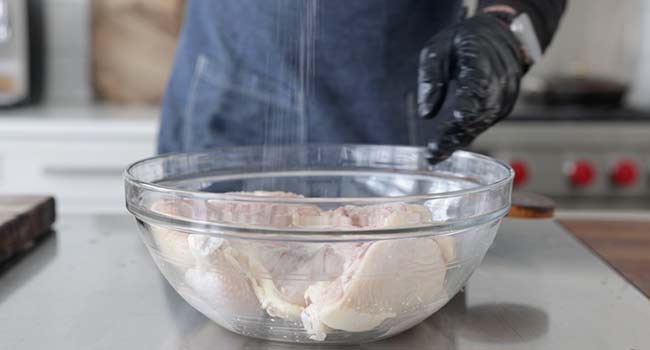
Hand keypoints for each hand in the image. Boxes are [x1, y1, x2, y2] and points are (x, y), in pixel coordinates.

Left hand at [418, 13, 525, 162]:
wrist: (497, 35)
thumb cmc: (461, 41)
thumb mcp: (437, 48)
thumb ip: (430, 77)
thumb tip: (425, 114)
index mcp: (481, 58)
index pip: (474, 87)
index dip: (464, 107)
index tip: (448, 127)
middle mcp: (500, 77)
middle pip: (479, 112)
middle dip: (455, 135)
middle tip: (432, 154)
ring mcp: (508, 92)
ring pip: (484, 122)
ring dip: (461, 139)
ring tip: (437, 154)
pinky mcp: (506, 104)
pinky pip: (487, 122)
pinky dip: (469, 134)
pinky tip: (451, 143)